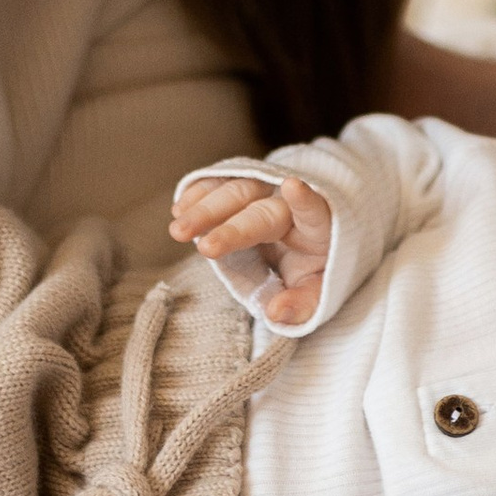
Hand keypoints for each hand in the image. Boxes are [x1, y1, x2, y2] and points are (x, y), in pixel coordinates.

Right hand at [170, 168, 334, 325]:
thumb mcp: (315, 289)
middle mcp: (290, 204)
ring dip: (205, 209)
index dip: (304, 201)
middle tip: (206, 248)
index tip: (293, 186)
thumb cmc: (311, 266)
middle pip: (262, 211)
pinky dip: (199, 193)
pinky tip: (179, 209)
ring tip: (178, 230)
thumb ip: (302, 303)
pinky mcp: (241, 183)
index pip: (313, 212)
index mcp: (317, 229)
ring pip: (236, 191)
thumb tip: (276, 312)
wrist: (304, 235)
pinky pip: (219, 182)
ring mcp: (264, 188)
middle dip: (233, 229)